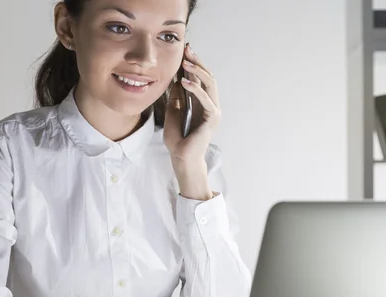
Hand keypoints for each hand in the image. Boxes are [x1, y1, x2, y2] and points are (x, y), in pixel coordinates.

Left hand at [164, 43, 221, 164]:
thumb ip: (176, 97)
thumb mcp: (172, 113)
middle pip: (207, 77)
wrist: (181, 157)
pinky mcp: (212, 117)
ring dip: (198, 71)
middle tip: (187, 50)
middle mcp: (209, 104)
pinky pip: (206, 98)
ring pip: (210, 84)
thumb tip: (176, 80)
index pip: (199, 79)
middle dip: (197, 62)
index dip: (193, 64)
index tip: (185, 51)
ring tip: (186, 62)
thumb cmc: (177, 140)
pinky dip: (195, 88)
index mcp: (201, 103)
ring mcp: (213, 110)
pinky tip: (184, 81)